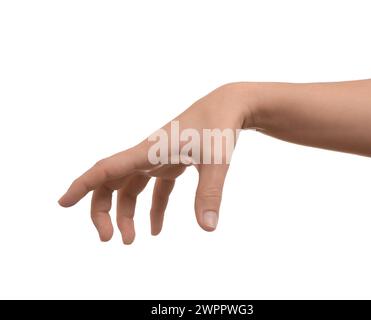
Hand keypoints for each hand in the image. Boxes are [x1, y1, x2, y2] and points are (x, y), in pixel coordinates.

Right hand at [58, 83, 249, 243]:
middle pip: (110, 182)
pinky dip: (152, 209)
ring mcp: (157, 159)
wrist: (228, 106)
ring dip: (125, 214)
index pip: (106, 169)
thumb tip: (207, 229)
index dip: (82, 185)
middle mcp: (147, 155)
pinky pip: (154, 190)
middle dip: (102, 210)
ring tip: (131, 240)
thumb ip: (210, 192)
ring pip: (129, 188)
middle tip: (107, 238)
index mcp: (148, 151)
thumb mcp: (216, 160)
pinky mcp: (171, 163)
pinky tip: (156, 229)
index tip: (62, 203)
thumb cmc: (219, 126)